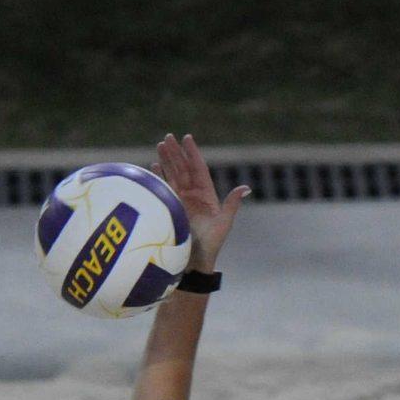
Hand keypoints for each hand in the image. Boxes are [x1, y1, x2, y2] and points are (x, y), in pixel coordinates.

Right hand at [157, 133, 247, 270]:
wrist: (193, 262)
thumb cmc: (210, 245)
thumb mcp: (223, 224)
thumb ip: (231, 204)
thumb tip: (245, 188)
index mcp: (207, 195)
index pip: (198, 169)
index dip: (192, 154)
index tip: (187, 138)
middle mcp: (193, 196)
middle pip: (183, 168)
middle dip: (175, 153)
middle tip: (168, 137)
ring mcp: (180, 201)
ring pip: (172, 175)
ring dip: (166, 161)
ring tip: (159, 145)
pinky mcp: (170, 208)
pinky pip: (163, 188)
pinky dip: (159, 177)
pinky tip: (153, 166)